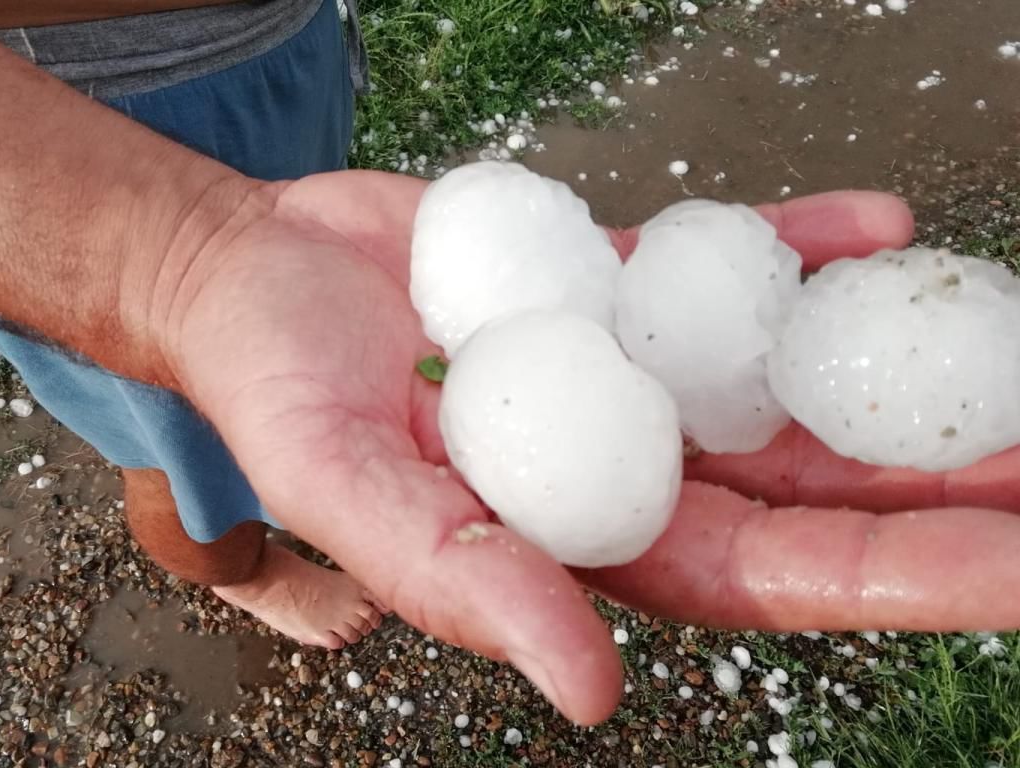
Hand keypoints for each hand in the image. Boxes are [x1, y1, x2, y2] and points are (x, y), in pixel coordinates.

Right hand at [157, 170, 1019, 725]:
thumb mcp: (352, 494)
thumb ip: (467, 582)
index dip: (907, 574)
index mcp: (584, 533)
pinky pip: (721, 264)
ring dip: (899, 362)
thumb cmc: (275, 395)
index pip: (776, 574)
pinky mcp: (610, 277)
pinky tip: (876, 227)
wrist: (247, 274)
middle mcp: (629, 457)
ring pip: (790, 375)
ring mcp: (629, 364)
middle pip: (817, 481)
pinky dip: (797, 246)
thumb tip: (590, 689)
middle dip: (945, 473)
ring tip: (1008, 344)